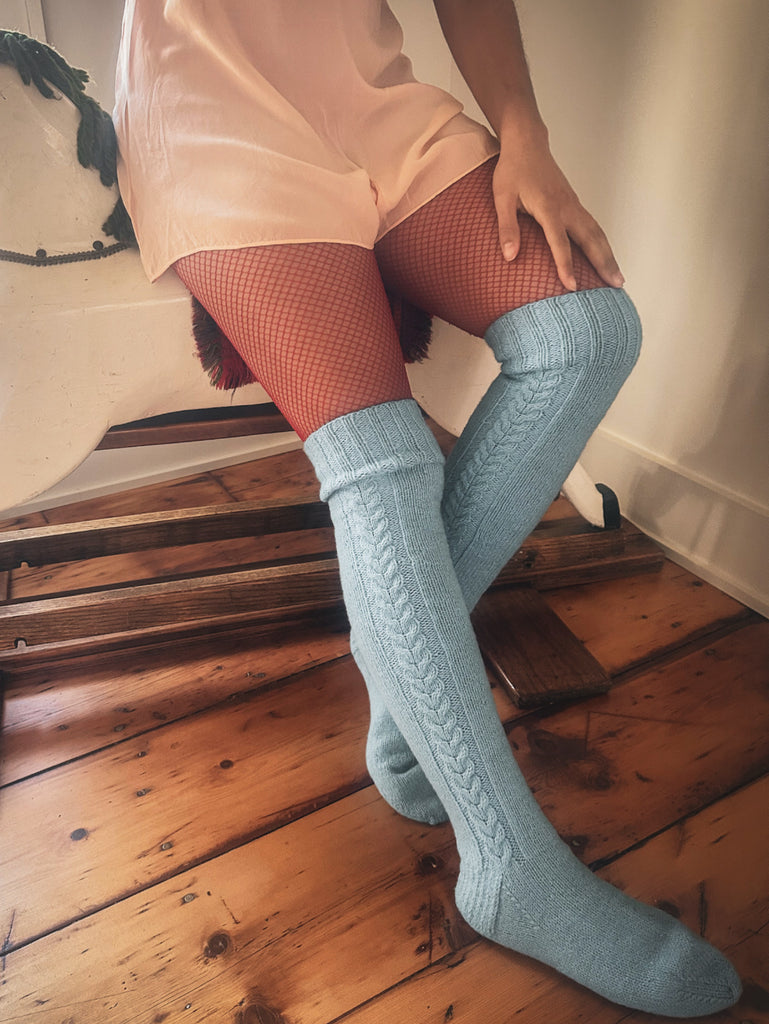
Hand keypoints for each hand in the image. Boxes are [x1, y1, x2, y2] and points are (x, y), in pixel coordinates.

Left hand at [492, 132, 624, 289]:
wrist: (527, 143)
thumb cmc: (513, 170)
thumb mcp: (502, 198)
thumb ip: (507, 228)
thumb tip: (510, 256)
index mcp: (549, 207)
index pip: (560, 242)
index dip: (566, 265)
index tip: (573, 286)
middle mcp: (567, 207)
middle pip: (591, 239)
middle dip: (604, 263)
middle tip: (616, 285)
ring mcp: (574, 205)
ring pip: (597, 233)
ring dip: (609, 255)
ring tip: (618, 277)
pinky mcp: (574, 204)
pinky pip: (593, 226)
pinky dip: (603, 244)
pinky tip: (606, 257)